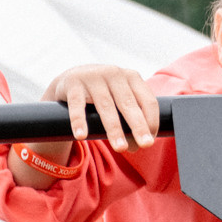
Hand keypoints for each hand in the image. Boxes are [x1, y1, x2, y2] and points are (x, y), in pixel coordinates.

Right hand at [44, 63, 159, 150]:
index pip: (148, 101)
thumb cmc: (102, 94)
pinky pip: (77, 105)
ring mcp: (93, 77)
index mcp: (132, 77)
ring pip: (106, 106)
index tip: (149, 142)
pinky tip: (81, 136)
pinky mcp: (73, 83)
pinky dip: (79, 121)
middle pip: (128, 103)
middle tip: (145, 144)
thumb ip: (130, 116)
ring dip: (114, 129)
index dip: (151, 122)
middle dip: (138, 126)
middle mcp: (114, 74)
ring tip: (120, 148)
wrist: (70, 78)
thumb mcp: (120, 97)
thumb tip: (135, 145)